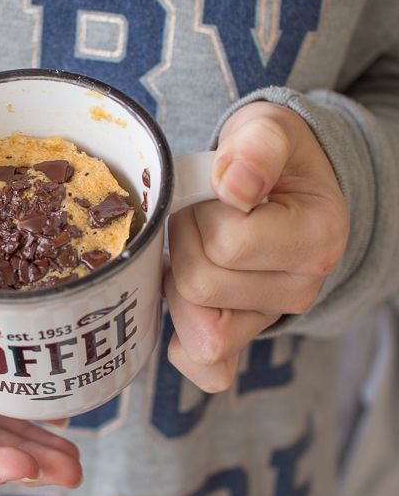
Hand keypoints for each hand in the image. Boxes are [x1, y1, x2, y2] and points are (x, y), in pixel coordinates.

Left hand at [164, 101, 348, 392]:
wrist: (285, 182)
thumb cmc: (271, 156)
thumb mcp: (269, 131)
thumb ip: (257, 148)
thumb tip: (234, 186)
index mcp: (316, 237)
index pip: (226, 245)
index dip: (201, 213)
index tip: (215, 191)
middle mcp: (301, 288)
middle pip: (201, 286)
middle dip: (184, 242)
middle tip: (202, 214)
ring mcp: (272, 317)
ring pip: (195, 324)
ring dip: (179, 277)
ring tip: (200, 243)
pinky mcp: (246, 335)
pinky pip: (207, 364)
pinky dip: (184, 343)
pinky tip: (184, 305)